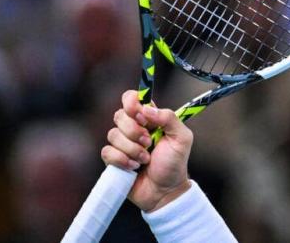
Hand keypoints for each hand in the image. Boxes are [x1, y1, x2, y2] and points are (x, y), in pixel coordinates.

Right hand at [101, 90, 193, 211]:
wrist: (165, 191)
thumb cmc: (175, 163)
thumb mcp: (182, 138)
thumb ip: (169, 118)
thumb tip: (147, 108)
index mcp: (149, 118)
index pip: (131, 98)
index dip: (132, 103)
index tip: (142, 117)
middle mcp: (133, 128)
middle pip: (119, 115)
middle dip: (135, 131)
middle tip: (149, 142)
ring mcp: (122, 144)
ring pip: (113, 135)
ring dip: (132, 149)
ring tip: (145, 159)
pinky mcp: (113, 159)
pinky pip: (107, 152)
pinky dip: (122, 160)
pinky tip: (134, 167)